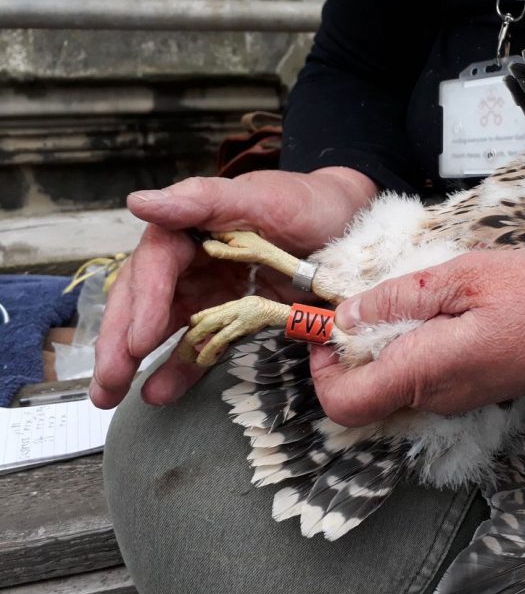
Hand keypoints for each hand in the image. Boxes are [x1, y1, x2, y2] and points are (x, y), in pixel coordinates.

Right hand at [91, 167, 377, 408]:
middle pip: (145, 298)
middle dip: (122, 340)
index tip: (140, 340)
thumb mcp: (263, 197)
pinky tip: (160, 391)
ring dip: (137, 360)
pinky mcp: (232, 313)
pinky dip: (181, 367)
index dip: (144, 302)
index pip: (156, 264)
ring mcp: (211, 288)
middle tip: (107, 381)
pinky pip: (200, 342)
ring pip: (164, 325)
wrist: (348, 222)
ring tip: (113, 395)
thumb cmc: (308, 202)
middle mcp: (193, 258)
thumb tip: (139, 203)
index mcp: (192, 225)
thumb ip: (204, 199)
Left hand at [309, 243, 524, 426]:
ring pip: (397, 381)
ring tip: (403, 292)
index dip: (319, 367)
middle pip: (367, 393)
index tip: (324, 322)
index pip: (344, 404)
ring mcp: (465, 396)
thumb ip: (398, 300)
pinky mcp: (484, 385)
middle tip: (360, 295)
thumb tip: (345, 317)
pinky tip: (437, 304)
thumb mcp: (465, 276)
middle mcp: (442, 398)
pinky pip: (429, 374)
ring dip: (384, 342)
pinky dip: (415, 343)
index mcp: (430, 373)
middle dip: (349, 348)